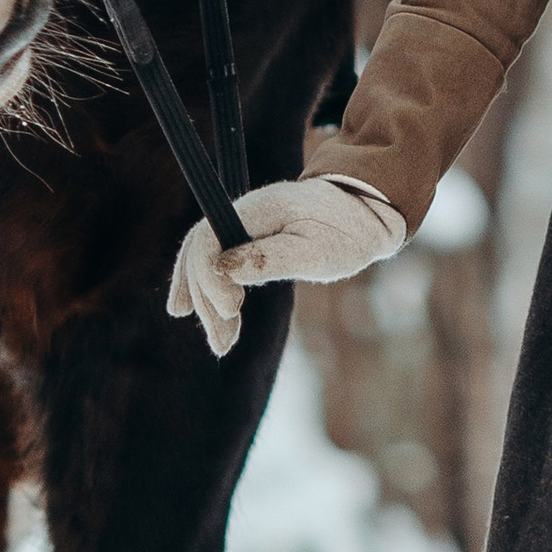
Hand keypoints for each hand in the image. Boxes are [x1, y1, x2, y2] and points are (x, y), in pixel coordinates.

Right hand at [166, 176, 407, 358]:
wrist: (365, 213)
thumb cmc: (347, 233)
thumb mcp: (317, 251)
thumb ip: (271, 259)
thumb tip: (224, 270)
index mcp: (256, 208)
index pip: (208, 239)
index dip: (209, 278)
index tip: (233, 311)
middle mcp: (241, 212)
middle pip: (201, 255)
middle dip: (206, 301)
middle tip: (223, 343)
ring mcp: (241, 223)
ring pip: (205, 262)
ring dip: (205, 303)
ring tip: (221, 344)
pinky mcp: (246, 238)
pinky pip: (213, 261)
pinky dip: (203, 288)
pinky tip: (187, 312)